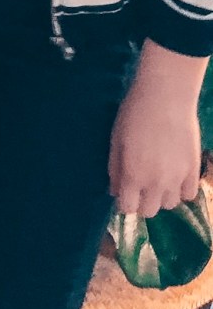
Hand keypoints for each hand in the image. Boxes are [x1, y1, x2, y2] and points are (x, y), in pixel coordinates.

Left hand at [109, 39, 205, 216]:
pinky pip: (189, 194)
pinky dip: (181, 189)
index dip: (123, 201)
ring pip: (169, 204)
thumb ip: (115, 169)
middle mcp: (156, 183)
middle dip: (141, 201)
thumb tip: (114, 191)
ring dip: (161, 195)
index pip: (127, 208)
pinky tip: (174, 173)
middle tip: (139, 183)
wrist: (165, 96)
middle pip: (149, 211)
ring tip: (157, 175)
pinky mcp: (194, 170)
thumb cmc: (134, 113)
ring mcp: (178, 178)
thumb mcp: (116, 139)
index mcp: (134, 175)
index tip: (123, 191)